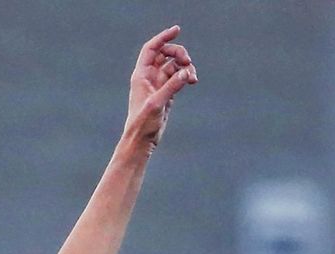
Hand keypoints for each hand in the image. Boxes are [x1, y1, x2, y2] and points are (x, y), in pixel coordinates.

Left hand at [125, 25, 197, 154]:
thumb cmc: (142, 123)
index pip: (151, 48)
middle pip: (165, 54)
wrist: (141, 141)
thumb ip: (171, 87)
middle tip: (188, 62)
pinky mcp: (166, 94)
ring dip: (185, 67)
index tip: (177, 30)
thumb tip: (186, 73)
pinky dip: (186, 77)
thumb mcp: (157, 103)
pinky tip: (192, 81)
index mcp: (141, 75)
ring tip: (192, 78)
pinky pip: (178, 78)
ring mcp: (158, 85)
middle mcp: (149, 77)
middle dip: (178, 54)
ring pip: (174, 66)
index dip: (163, 38)